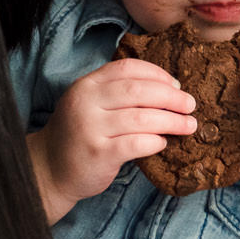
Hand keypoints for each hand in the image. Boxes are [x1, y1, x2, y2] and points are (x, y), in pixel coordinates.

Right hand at [30, 58, 196, 221]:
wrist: (48, 169)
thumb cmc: (79, 135)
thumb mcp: (90, 105)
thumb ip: (117, 94)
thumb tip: (169, 90)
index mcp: (87, 85)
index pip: (128, 68)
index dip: (157, 74)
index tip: (176, 85)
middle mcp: (86, 102)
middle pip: (139, 91)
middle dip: (171, 97)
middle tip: (190, 105)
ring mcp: (90, 128)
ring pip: (142, 118)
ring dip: (172, 121)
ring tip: (188, 125)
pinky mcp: (98, 154)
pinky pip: (136, 143)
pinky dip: (155, 141)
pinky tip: (163, 143)